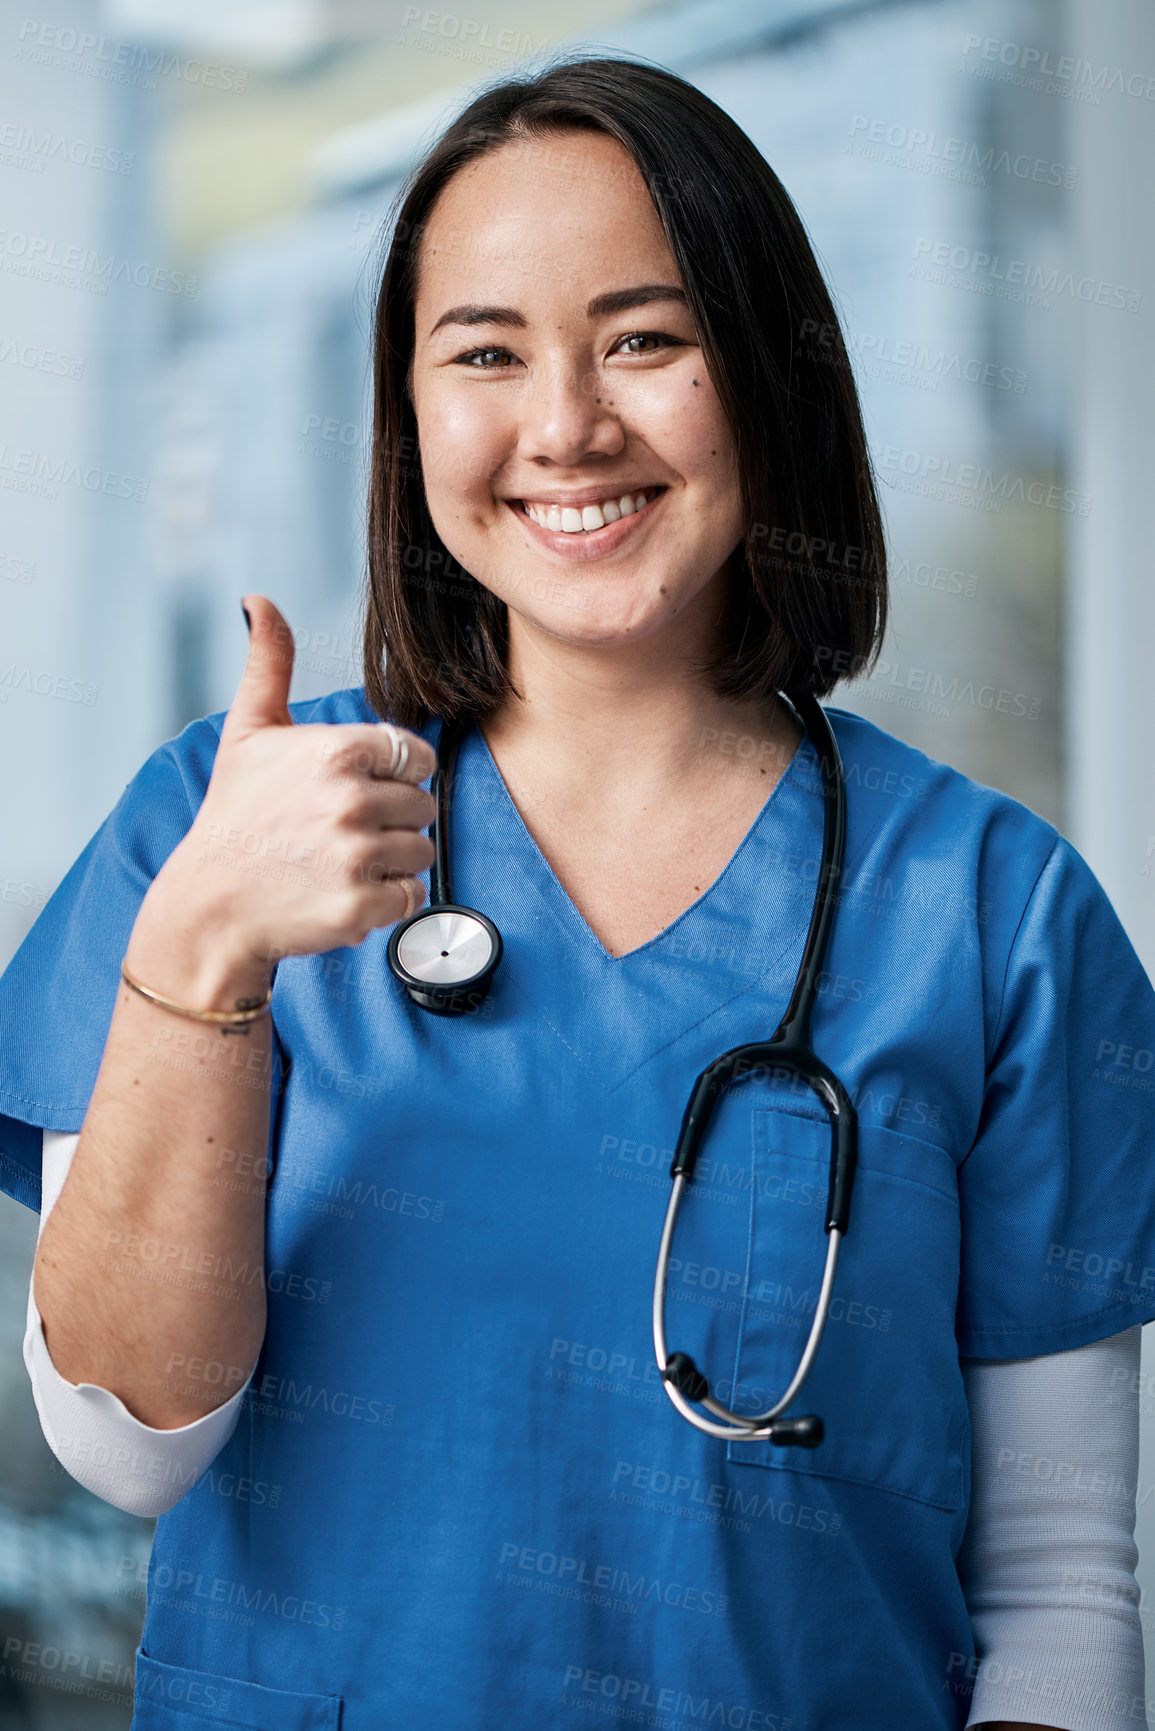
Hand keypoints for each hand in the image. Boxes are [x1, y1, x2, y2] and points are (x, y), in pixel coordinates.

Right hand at [131, 595, 436, 989]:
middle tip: (339, 831)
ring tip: (340, 861)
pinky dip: (387, 900)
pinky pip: (412, 896)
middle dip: (390, 820)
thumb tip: (259, 602)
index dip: (393, 774)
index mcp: (335, 751)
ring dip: (391, 860)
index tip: (359, 789)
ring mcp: (358, 856)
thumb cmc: (235, 816)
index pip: (413, 755)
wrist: (210, 905)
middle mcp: (350, 801)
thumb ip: (269, 664)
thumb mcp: (248, 732)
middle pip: (422, 805)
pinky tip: (343, 890)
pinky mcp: (362, 906)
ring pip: (422, 851)